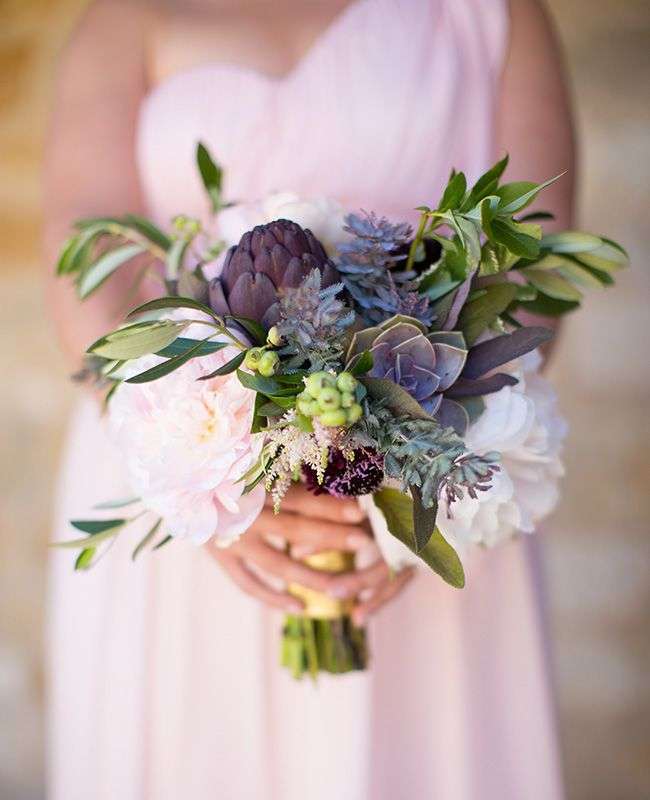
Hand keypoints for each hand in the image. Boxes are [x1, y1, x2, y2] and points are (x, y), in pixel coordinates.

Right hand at [207, 483, 413, 624]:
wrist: (179, 481)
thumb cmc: (227, 469)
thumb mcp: (255, 466)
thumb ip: (291, 476)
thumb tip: (336, 482)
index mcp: (254, 487)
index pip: (298, 499)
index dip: (329, 505)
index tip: (360, 510)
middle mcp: (244, 516)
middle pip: (294, 529)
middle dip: (332, 536)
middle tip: (364, 541)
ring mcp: (232, 541)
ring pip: (277, 564)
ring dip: (311, 576)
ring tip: (343, 588)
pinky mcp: (221, 558)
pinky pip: (250, 585)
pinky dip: (274, 598)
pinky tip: (301, 608)